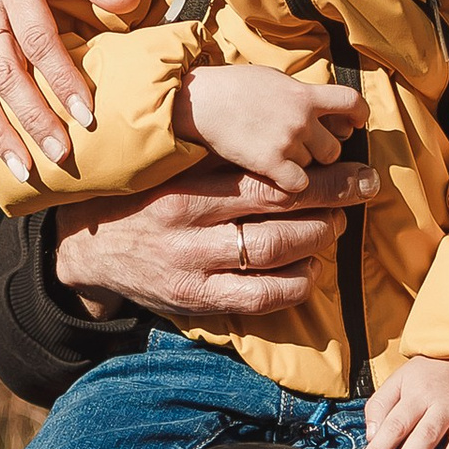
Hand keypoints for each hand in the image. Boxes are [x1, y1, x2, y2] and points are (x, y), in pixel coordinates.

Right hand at [50, 158, 377, 325]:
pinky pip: (259, 298)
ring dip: (316, 240)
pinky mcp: (195, 301)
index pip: (267, 179)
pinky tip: (311, 273)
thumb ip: (219, 161)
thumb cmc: (141, 199)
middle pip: (279, 212)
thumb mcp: (171, 170)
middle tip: (363, 191)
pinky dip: (294, 286)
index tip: (356, 169)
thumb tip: (287, 147)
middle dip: (332, 201)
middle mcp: (189, 227)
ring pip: (273, 253)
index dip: (320, 176)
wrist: (85, 249)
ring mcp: (193, 268)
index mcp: (186, 186)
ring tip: (336, 227)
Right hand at [178, 63, 365, 193]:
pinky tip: (275, 175)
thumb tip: (320, 104)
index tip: (357, 122)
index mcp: (304, 93)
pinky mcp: (270, 163)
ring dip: (302, 165)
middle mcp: (301, 118)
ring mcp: (287, 142)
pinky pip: (298, 184)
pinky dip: (290, 182)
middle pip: (334, 147)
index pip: (351, 101)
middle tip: (304, 150)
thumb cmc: (234, 87)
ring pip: (314, 166)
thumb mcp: (274, 79)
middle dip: (323, 151)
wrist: (202, 101)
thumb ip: (300, 93)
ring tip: (279, 155)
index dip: (359, 113)